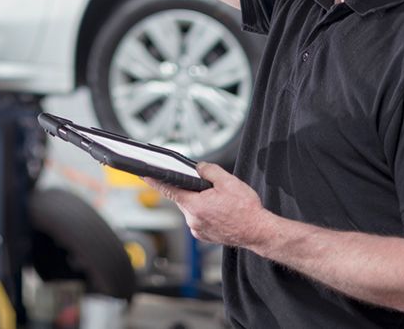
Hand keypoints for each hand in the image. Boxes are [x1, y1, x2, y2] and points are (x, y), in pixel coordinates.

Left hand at [143, 162, 272, 249]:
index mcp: (195, 205)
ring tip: (220, 202)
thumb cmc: (246, 210)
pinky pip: (198, 219)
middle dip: (191, 190)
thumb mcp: (229, 182)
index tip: (144, 175)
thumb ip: (209, 170)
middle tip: (209, 189)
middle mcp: (193, 220)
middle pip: (182, 198)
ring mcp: (198, 230)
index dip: (155, 181)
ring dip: (200, 202)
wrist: (259, 232)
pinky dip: (204, 212)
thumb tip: (199, 167)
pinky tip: (219, 211)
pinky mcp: (204, 235)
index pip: (169, 190)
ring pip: (191, 208)